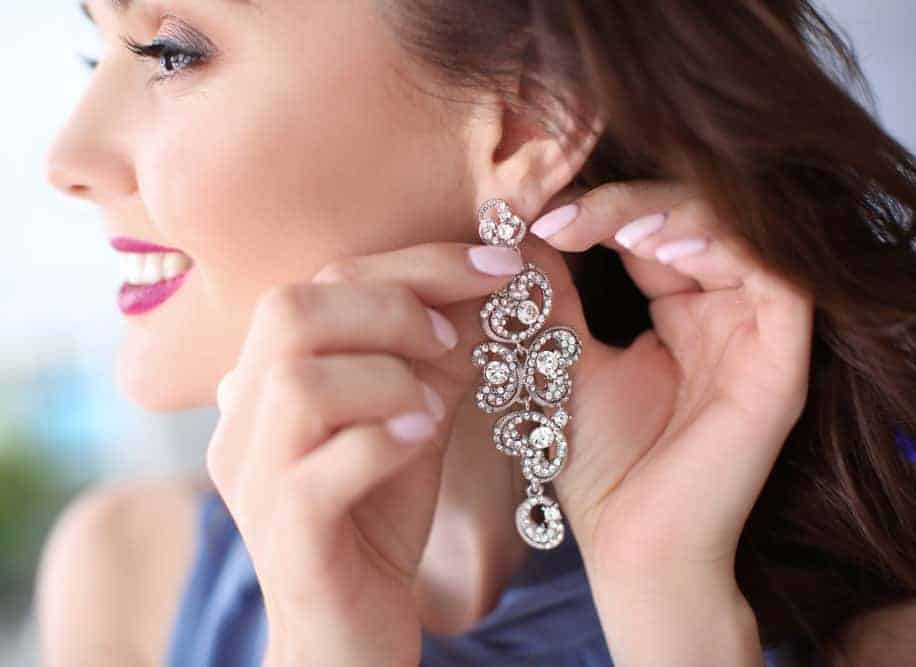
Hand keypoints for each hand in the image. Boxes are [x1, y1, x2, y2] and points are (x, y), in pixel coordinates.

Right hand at [206, 242, 525, 665]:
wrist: (349, 629)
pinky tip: (424, 440)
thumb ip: (435, 355)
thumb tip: (491, 285)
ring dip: (386, 377)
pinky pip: (318, 469)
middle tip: (449, 340)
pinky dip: (384, 440)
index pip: (320, 283)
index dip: (413, 263)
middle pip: (288, 313)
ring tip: (433, 405)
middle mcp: (242, 421)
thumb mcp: (412, 418)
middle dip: (391, 307)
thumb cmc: (378, 517)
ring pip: (297, 384)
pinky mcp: (286, 536)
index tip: (495, 266)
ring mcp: (254, 479)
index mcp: (266, 380)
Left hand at [519, 181, 812, 663]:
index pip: (652, 226)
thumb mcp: (563, 358)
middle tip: (562, 215)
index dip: (599, 207)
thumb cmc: (599, 463)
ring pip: (737, 231)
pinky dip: (723, 247)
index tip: (533, 215)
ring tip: (613, 226)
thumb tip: (518, 225)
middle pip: (696, 216)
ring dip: (673, 213)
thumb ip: (550, 292)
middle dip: (627, 203)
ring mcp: (759, 333)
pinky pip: (776, 277)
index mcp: (682, 311)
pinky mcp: (784, 360)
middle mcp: (727, 312)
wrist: (632, 545)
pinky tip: (660, 249)